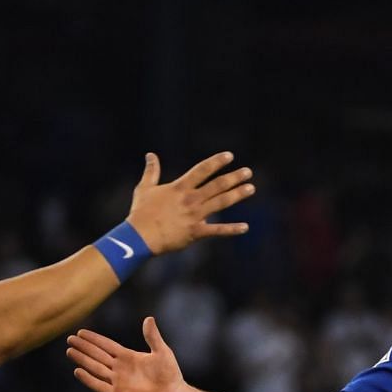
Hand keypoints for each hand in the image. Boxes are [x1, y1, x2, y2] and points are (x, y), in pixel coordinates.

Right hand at [67, 318, 186, 391]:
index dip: (94, 339)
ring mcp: (118, 382)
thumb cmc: (170, 374)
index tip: (81, 332)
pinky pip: (100, 386)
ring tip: (70, 351)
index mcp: (128, 357)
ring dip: (83, 360)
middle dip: (84, 347)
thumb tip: (148, 318)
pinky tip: (78, 371)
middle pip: (97, 355)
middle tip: (70, 339)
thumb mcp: (162, 352)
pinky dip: (89, 379)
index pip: (106, 345)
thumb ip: (152, 337)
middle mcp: (120, 368)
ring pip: (95, 368)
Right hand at [125, 152, 253, 254]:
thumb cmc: (141, 213)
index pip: (202, 170)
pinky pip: (217, 230)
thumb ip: (151, 171)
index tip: (229, 156)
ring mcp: (195, 216)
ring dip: (237, 195)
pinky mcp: (195, 232)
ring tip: (251, 188)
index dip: (216, 162)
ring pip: (221, 202)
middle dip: (234, 177)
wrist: (140, 236)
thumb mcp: (144, 188)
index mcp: (179, 187)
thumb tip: (150, 155)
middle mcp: (190, 199)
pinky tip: (245, 227)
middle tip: (248, 172)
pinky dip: (231, 229)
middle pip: (217, 185)